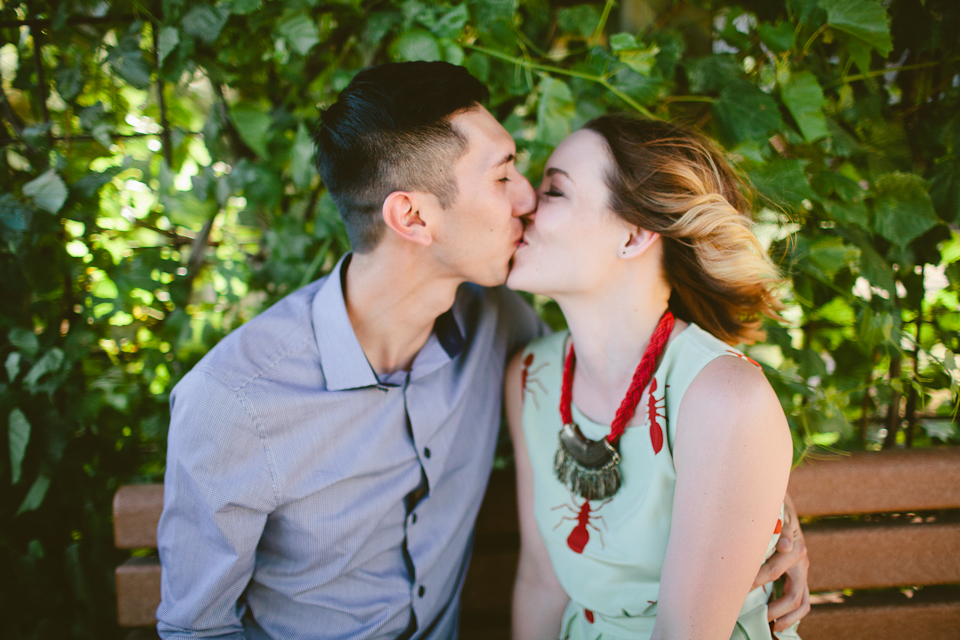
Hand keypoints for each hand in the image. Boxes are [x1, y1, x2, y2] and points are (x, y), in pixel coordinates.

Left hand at [751, 494, 809, 631]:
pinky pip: (803, 601)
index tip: (741, 589)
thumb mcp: (775, 513)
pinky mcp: (801, 577)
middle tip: (758, 616)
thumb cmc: (773, 510)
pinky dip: (794, 616)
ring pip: (802, 601)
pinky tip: (780, 625)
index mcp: (794, 547)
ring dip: (788, 617)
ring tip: (773, 627)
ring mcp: (803, 571)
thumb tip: (786, 546)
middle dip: (775, 608)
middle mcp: (802, 562)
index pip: (774, 570)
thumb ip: (780, 529)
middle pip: (792, 594)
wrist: (782, 504)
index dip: (756, 581)